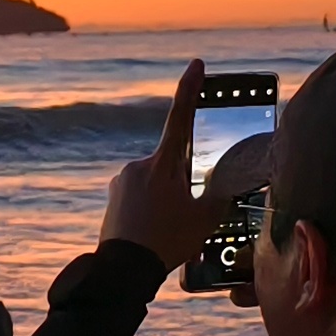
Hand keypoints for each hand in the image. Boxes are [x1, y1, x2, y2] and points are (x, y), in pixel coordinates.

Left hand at [99, 60, 221, 264]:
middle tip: (181, 220)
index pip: (181, 117)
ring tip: (165, 234)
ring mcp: (121, 181)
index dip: (191, 89)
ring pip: (154, 185)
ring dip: (165, 203)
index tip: (196, 65)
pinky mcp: (112, 197)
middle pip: (171, 166)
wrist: (122, 270)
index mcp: (163, 164)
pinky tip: (152, 235)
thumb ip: (219, 196)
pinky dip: (149, 212)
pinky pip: (138, 198)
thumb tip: (223, 187)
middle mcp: (138, 165)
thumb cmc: (165, 242)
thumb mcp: (205, 219)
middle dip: (181, 188)